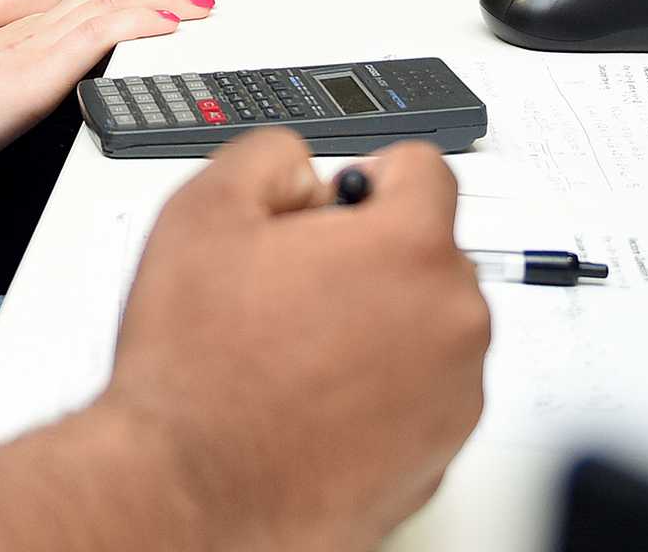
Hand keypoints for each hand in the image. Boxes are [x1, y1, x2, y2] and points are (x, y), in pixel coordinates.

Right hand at [0, 0, 214, 160]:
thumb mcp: (5, 93)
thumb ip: (36, 78)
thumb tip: (71, 81)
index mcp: (31, 31)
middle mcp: (39, 26)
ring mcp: (39, 41)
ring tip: (197, 5)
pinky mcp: (41, 64)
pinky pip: (99, 31)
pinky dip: (139, 20)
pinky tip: (168, 24)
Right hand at [99, 133, 489, 545]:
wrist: (192, 490)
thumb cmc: (198, 369)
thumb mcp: (205, 209)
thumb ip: (273, 156)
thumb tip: (306, 170)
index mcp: (410, 250)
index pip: (426, 169)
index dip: (366, 178)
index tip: (334, 207)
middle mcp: (453, 322)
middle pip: (430, 250)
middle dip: (371, 254)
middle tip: (294, 283)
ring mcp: (455, 396)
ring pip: (429, 323)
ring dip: (380, 322)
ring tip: (297, 349)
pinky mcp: (440, 455)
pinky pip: (423, 391)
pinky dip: (382, 386)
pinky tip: (314, 396)